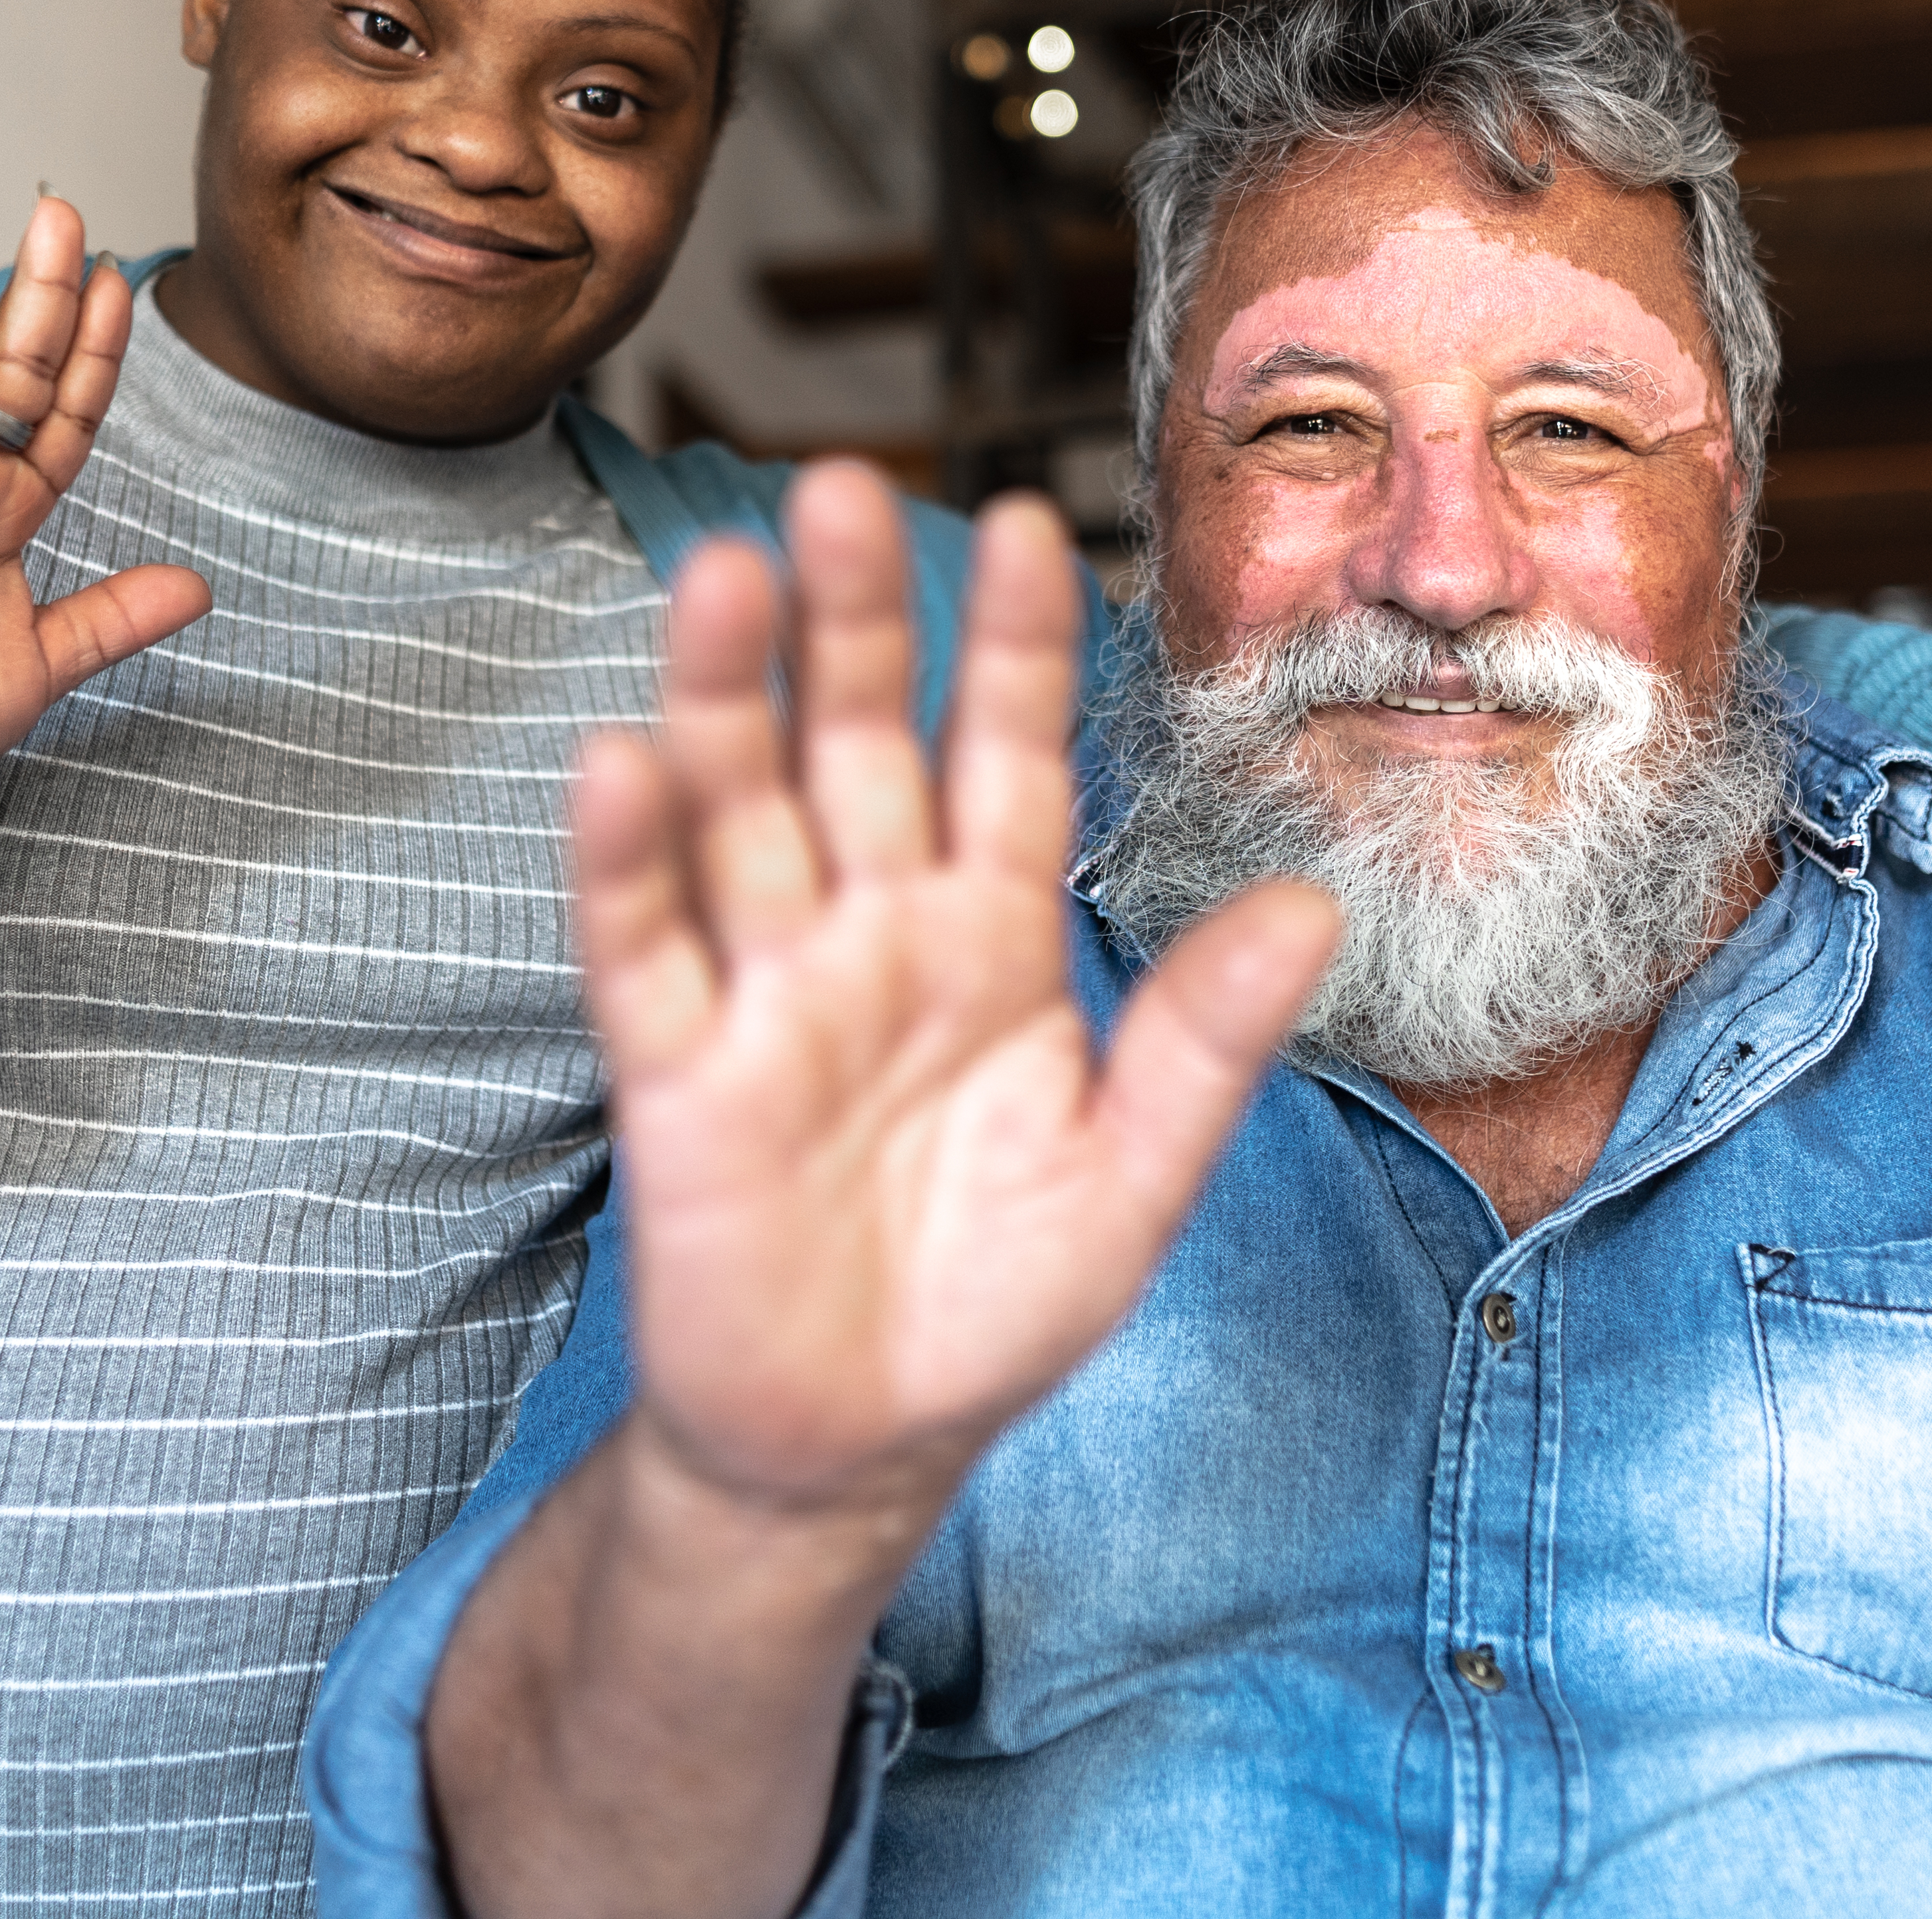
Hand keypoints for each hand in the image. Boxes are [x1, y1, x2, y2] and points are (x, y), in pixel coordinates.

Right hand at [575, 462, 1340, 1526]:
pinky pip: (646, 951)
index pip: (1007, 759)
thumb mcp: (1129, 1177)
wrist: (856, 1446)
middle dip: (852, 622)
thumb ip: (1205, 1043)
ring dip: (725, 697)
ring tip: (727, 574)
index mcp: (990, 936)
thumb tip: (1313, 907)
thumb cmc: (994, 1301)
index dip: (1016, 650)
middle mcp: (872, 932)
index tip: (1041, 524)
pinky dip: (628, 863)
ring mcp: (767, 991)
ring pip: (739, 813)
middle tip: (845, 485)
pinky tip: (618, 762)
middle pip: (855, 746)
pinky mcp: (675, 1072)